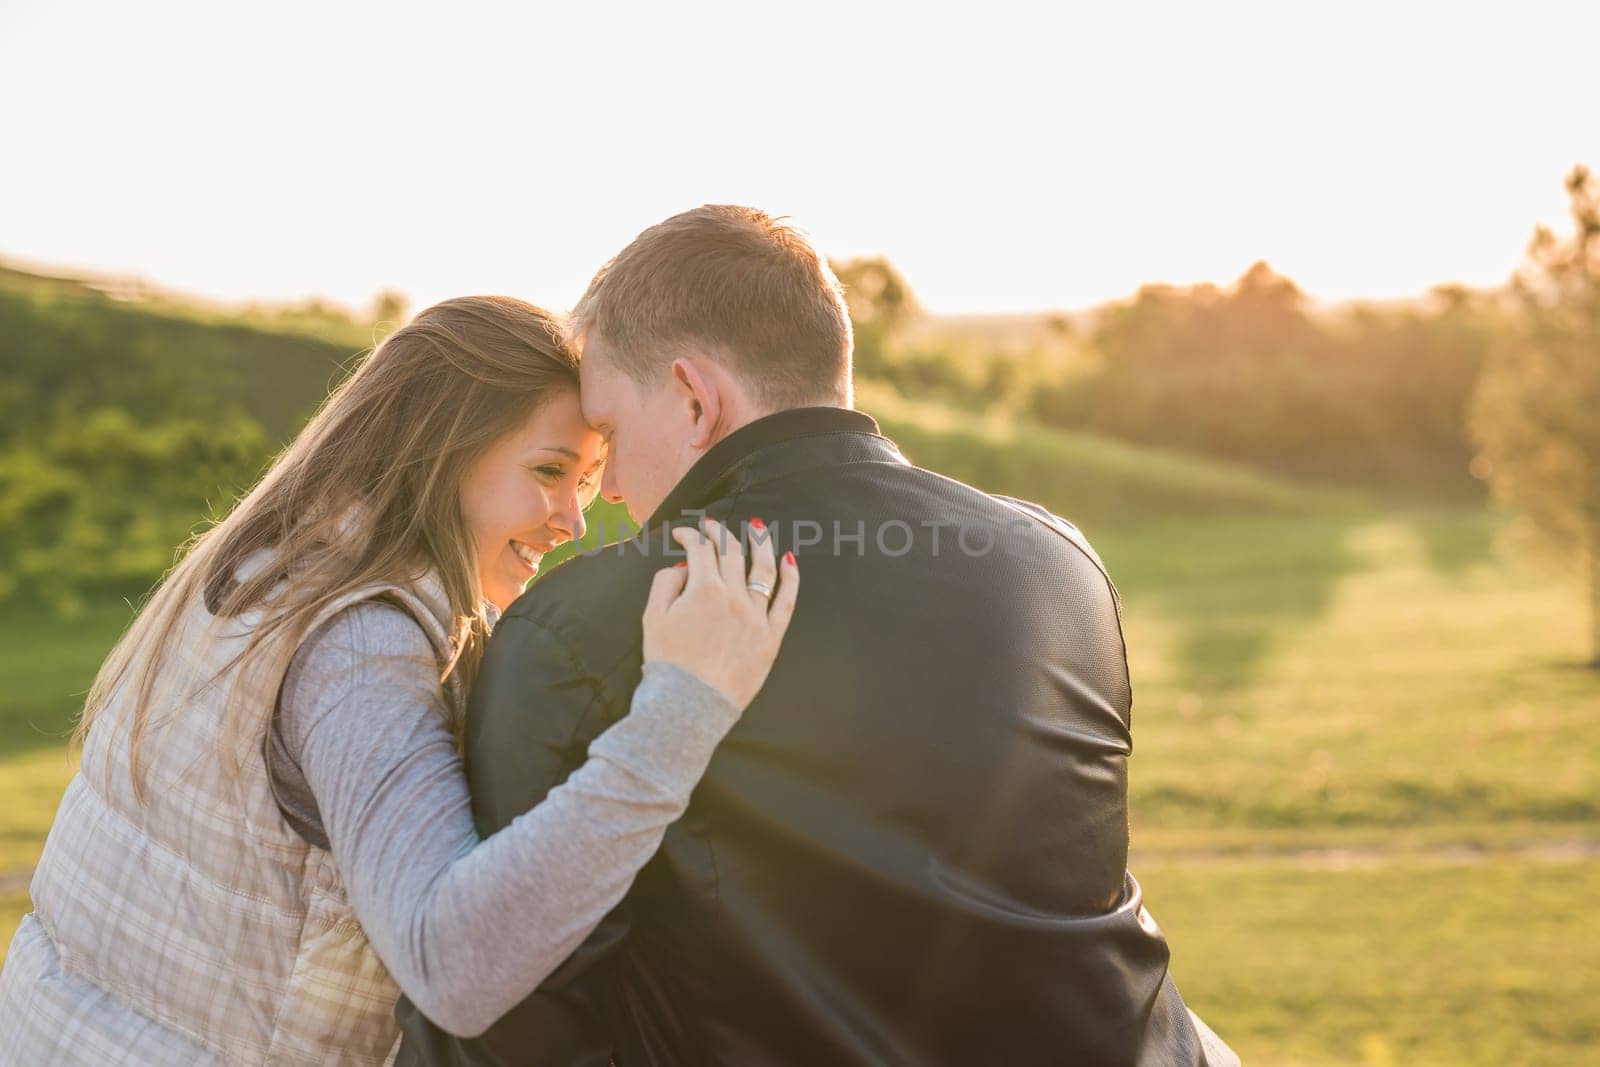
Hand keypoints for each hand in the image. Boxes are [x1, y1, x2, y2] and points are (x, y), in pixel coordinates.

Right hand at [641, 517, 799, 709]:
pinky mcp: (771, 637)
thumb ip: (665, 583)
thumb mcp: (652, 618)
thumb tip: (683, 566)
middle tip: (711, 525)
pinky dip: (790, 578)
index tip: (683, 534)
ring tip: (755, 528)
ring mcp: (756, 616)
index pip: (699, 549)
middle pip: (730, 552)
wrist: (688, 705)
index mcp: (703, 589)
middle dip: (718, 533)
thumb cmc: (667, 663)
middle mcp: (734, 597)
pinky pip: (786, 601)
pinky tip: (788, 560)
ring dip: (759, 543)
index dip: (690, 535)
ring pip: (762, 569)